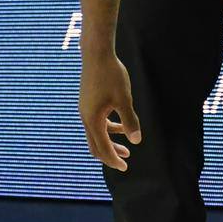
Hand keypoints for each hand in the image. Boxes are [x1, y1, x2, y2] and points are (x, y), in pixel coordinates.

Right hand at [79, 52, 140, 170]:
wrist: (96, 54)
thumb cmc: (111, 75)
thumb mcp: (124, 99)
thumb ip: (130, 121)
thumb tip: (136, 141)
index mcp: (93, 120)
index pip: (103, 148)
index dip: (114, 160)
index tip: (125, 167)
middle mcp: (86, 118)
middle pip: (96, 145)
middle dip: (111, 155)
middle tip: (125, 161)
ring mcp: (86, 110)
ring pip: (97, 134)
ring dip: (111, 142)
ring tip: (128, 147)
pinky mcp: (88, 103)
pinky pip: (97, 122)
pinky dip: (109, 128)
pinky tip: (122, 126)